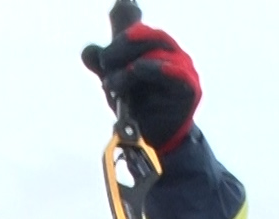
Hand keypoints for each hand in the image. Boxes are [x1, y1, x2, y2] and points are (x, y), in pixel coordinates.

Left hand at [81, 21, 201, 153]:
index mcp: (150, 46)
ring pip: (158, 53)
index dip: (125, 18)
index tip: (114, 17)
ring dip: (130, 67)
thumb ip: (103, 65)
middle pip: (148, 36)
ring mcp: (181, 67)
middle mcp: (168, 52)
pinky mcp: (189, 87)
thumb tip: (89, 50)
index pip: (136, 27)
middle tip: (104, 62)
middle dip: (122, 45)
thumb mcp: (114, 83)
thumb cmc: (136, 107)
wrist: (151, 141)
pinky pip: (175, 73)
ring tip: (113, 85)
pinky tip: (139, 69)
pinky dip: (156, 68)